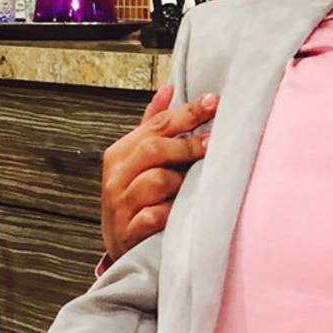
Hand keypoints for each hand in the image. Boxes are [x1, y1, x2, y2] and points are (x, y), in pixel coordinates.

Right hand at [101, 84, 216, 261]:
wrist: (122, 244)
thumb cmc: (138, 196)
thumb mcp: (141, 160)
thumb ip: (154, 125)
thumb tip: (169, 89)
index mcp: (121, 153)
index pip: (156, 125)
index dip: (187, 112)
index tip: (214, 102)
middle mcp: (116, 176)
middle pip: (154, 148)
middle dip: (188, 145)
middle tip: (215, 142)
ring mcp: (120, 204)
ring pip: (157, 181)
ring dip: (181, 183)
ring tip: (193, 187)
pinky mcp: (129, 231)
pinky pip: (156, 216)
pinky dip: (171, 213)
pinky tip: (180, 213)